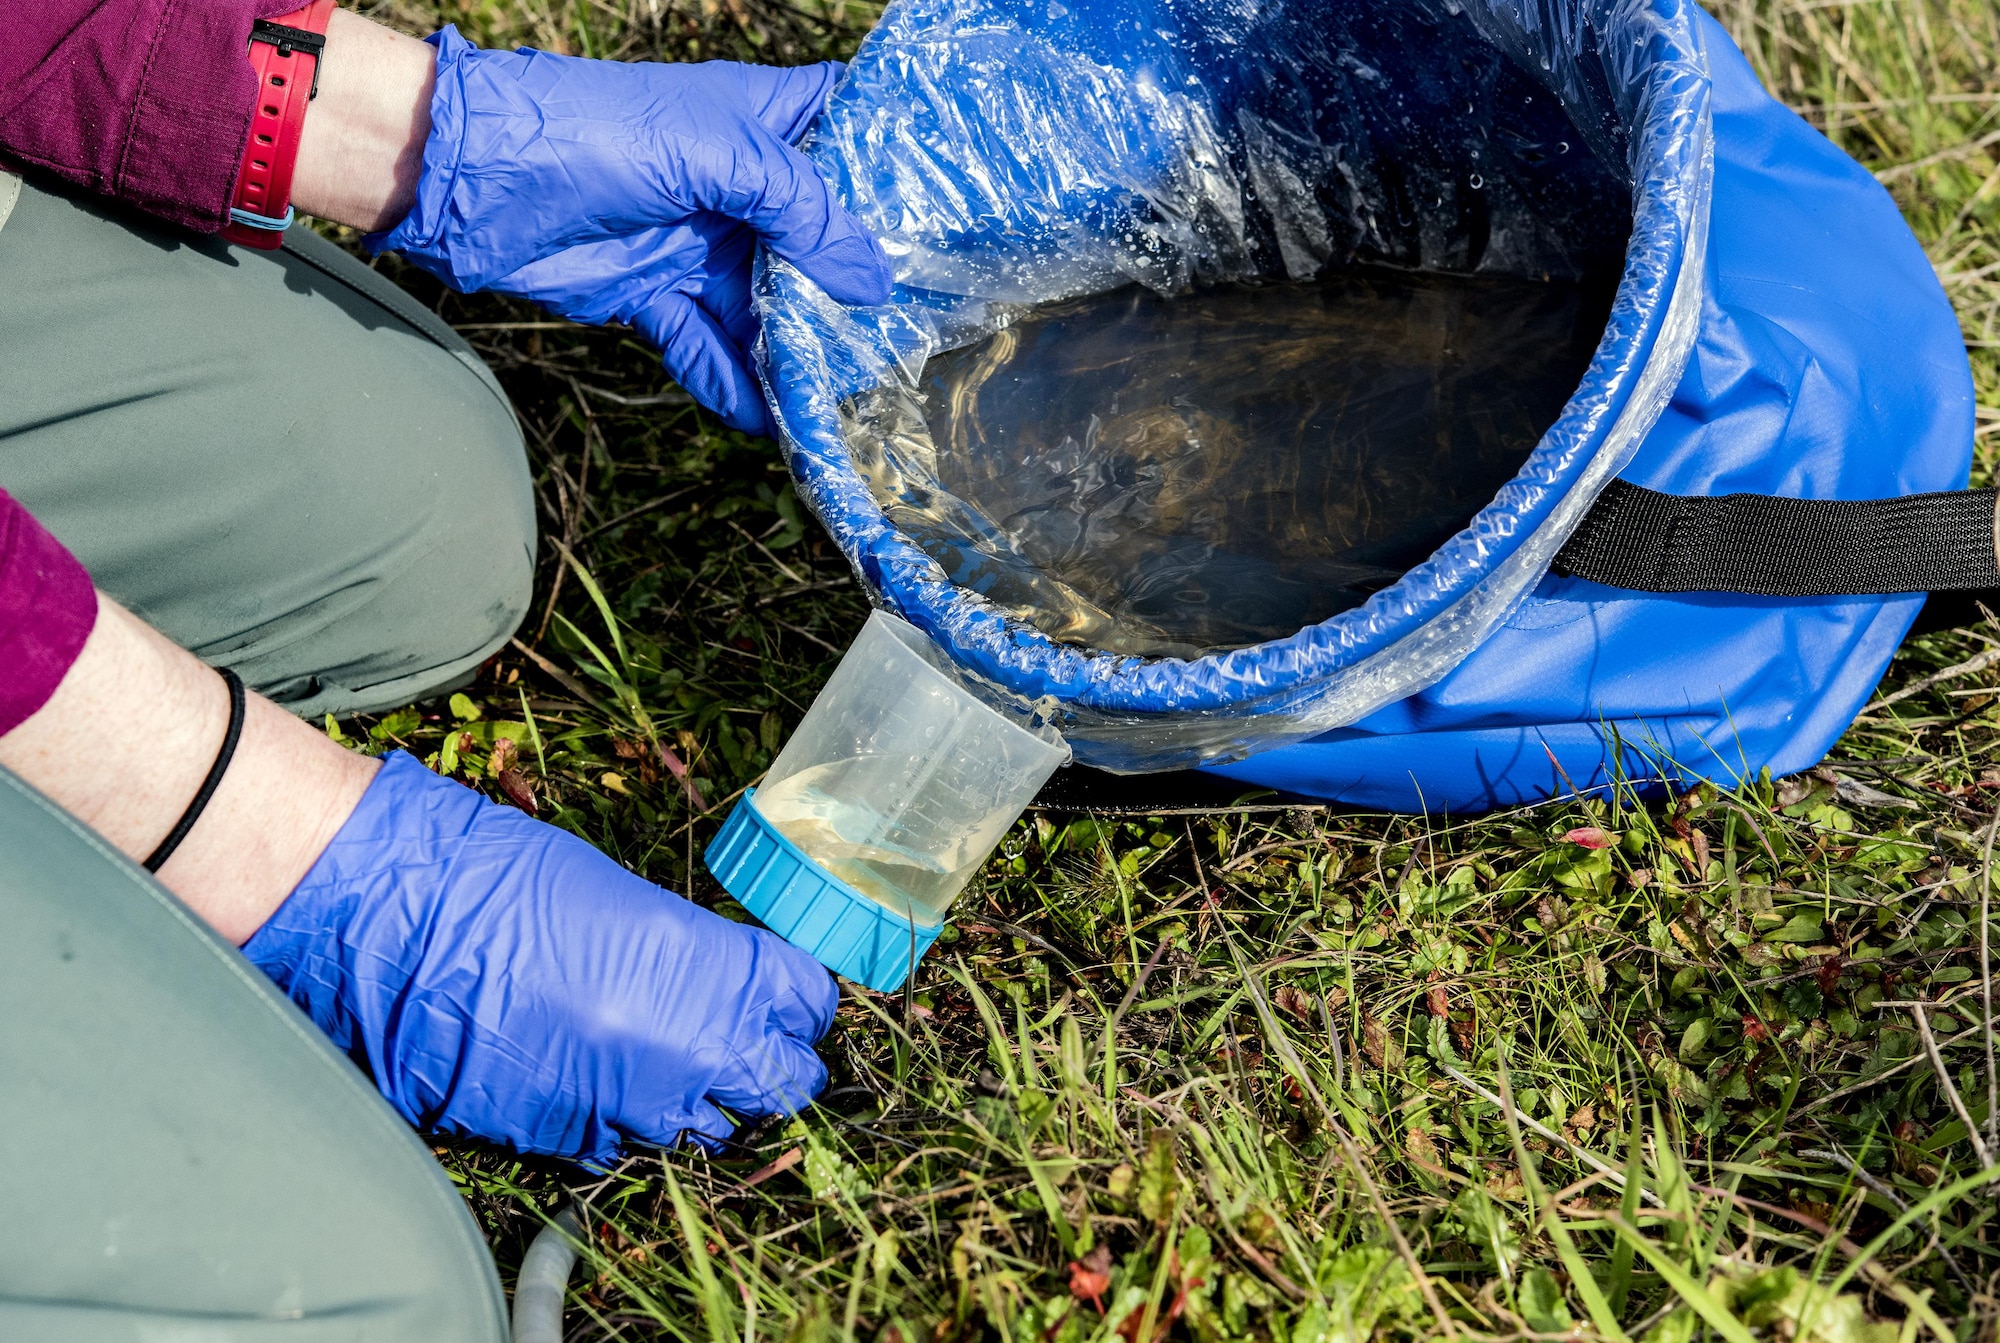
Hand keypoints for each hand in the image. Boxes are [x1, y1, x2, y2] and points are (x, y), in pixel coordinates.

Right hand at [243, 751, 838, 1162]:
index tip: (792, 998)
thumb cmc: (500, 879)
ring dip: (706, 1102)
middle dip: (775, 1065)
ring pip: (713, 1130)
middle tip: (752, 1045)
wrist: (397, 921)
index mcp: (707, 969)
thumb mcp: (627, 897)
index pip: (807, 1001)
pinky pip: (632, 1145)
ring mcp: (629, 1100)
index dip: (803, 1000)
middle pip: (785, 1083)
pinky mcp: (569, 1135)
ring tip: (676, 1066)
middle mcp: (684, 1046)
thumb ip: (691, 951)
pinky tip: (611, 1085)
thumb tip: (721, 981)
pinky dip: (634, 1123)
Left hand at [370, 27, 891, 433]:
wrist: (477, 178)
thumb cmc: (598, 131)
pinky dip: (734, 384)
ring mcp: (700, 244)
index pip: (849, 131)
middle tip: (921, 332)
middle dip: (862, 287)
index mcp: (765, 125)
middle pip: (821, 242)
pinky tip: (770, 421)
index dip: (899, 163)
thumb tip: (872, 282)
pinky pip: (708, 349)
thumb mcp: (721, 153)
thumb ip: (803, 213)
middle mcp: (742, 188)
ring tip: (850, 398)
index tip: (958, 209)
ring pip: (770, 308)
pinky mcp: (656, 296)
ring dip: (803, 352)